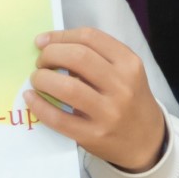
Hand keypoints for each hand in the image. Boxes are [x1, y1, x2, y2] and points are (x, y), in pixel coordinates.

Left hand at [26, 28, 169, 171]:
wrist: (147, 141)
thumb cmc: (130, 100)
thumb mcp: (125, 73)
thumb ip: (97, 58)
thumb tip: (51, 46)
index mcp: (129, 64)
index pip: (90, 38)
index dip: (61, 36)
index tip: (43, 42)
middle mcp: (122, 86)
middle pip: (78, 57)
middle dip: (50, 55)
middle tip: (41, 62)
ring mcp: (109, 113)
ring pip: (67, 87)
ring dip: (43, 79)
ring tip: (37, 79)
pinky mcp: (94, 135)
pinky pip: (59, 118)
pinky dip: (39, 105)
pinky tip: (31, 98)